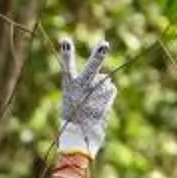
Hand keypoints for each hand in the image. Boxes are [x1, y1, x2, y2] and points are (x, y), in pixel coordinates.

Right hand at [56, 36, 114, 156]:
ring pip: (106, 81)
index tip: (65, 40)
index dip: (67, 54)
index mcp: (70, 85)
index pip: (67, 67)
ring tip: (94, 101)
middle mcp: (82, 89)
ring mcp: (95, 96)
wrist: (79, 137)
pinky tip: (100, 105)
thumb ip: (86, 85)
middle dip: (98, 55)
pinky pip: (111, 90)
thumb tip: (108, 79)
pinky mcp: (106, 101)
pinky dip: (108, 95)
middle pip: (92, 69)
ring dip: (104, 87)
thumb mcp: (73, 97)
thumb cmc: (74, 115)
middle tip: (104, 44)